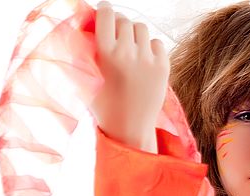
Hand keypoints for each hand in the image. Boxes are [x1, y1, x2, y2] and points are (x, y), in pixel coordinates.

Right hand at [91, 2, 168, 152]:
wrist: (130, 129)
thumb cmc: (104, 104)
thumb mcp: (86, 77)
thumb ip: (85, 52)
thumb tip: (85, 27)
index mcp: (106, 54)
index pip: (107, 15)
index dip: (105, 10)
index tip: (104, 12)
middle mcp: (129, 54)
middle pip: (125, 21)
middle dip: (118, 24)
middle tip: (116, 35)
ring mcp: (148, 60)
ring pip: (142, 29)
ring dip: (134, 34)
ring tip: (129, 48)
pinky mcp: (163, 68)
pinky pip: (157, 43)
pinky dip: (150, 47)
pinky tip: (143, 60)